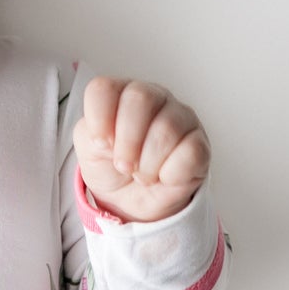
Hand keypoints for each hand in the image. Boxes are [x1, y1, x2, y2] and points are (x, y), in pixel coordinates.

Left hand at [73, 76, 209, 222]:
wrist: (132, 200)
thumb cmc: (111, 167)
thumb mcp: (89, 150)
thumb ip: (89, 133)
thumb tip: (107, 136)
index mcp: (120, 94)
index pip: (104, 88)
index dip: (99, 118)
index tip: (100, 144)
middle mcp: (154, 97)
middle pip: (140, 98)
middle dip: (127, 141)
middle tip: (123, 165)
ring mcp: (181, 117)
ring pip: (166, 128)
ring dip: (147, 163)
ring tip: (142, 175)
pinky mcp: (200, 144)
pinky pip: (189, 152)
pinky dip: (169, 173)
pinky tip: (164, 176)